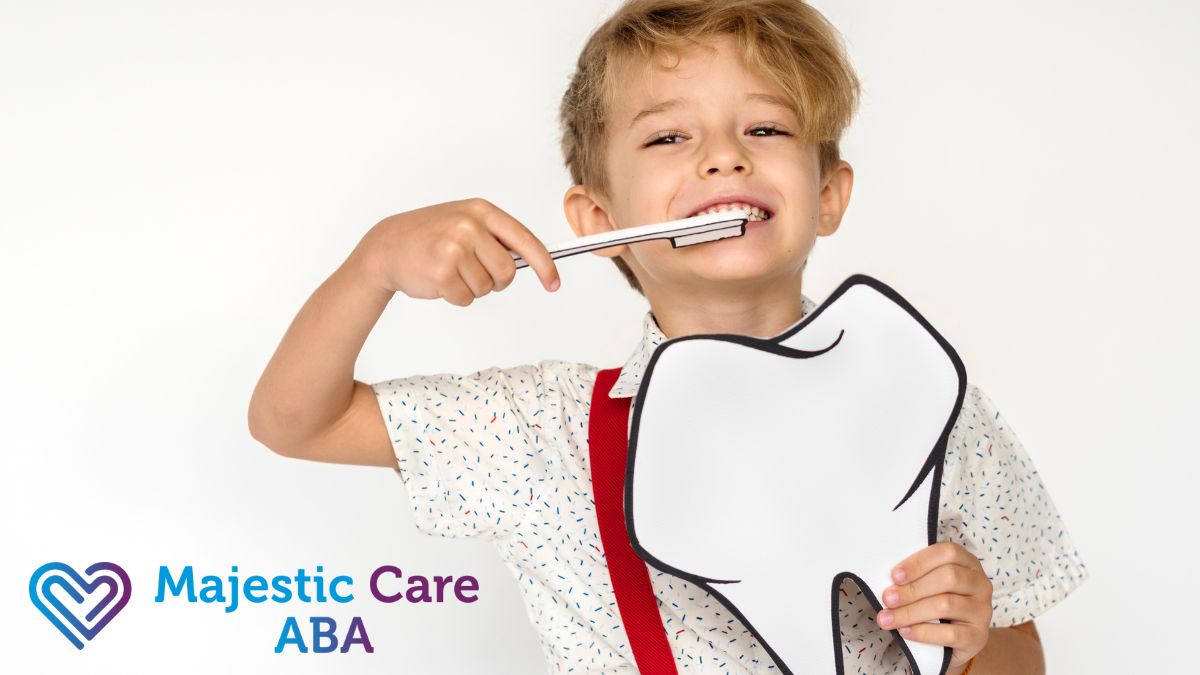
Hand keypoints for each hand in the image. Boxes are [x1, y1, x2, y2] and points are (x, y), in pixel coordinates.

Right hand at [355, 197, 560, 304]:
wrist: (387, 246)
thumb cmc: (430, 237)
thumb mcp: (465, 223)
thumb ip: (496, 238)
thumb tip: (534, 261)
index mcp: (481, 211)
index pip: (525, 240)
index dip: (544, 264)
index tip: (553, 283)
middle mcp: (469, 226)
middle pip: (507, 271)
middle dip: (495, 280)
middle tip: (473, 272)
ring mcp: (454, 247)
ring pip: (486, 287)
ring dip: (472, 288)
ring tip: (450, 271)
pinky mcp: (441, 271)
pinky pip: (466, 298)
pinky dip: (456, 297)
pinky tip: (440, 280)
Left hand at [874, 541, 992, 671]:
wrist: (959, 639)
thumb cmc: (938, 602)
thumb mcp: (930, 584)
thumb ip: (917, 577)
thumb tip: (888, 581)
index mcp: (967, 562)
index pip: (947, 553)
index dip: (919, 562)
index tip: (895, 576)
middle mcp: (980, 584)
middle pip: (948, 578)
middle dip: (913, 589)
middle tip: (887, 599)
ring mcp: (982, 610)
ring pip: (947, 604)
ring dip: (911, 612)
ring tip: (888, 618)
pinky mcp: (978, 636)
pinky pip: (950, 633)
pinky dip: (923, 632)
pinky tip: (905, 631)